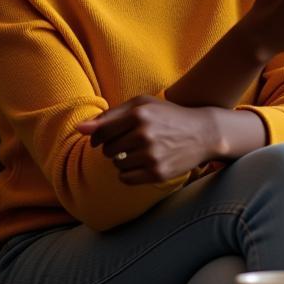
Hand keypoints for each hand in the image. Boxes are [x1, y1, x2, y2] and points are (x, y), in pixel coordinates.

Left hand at [76, 95, 217, 184]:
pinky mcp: (157, 173)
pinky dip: (129, 173)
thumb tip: (80, 128)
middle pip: (107, 150)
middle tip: (132, 141)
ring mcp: (151, 156)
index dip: (98, 137)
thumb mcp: (143, 105)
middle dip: (114, 147)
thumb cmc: (169, 115)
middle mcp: (144, 135)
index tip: (104, 137)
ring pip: (116, 165)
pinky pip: (125, 178)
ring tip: (141, 151)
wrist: (204, 133)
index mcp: (139, 115)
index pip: (100, 133)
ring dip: (123, 160)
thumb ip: (110, 115)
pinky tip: (143, 163)